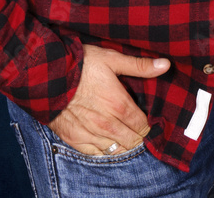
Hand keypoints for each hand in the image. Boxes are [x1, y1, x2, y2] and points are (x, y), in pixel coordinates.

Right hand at [47, 44, 170, 155]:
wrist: (47, 74)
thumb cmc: (81, 64)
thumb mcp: (112, 59)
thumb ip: (139, 65)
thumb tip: (166, 65)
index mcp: (119, 104)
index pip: (143, 126)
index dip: (148, 125)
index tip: (148, 121)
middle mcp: (107, 124)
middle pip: (132, 141)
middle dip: (137, 137)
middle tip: (137, 130)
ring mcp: (91, 134)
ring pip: (116, 150)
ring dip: (122, 145)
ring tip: (124, 137)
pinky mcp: (75, 139)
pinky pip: (96, 154)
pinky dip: (104, 151)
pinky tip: (106, 142)